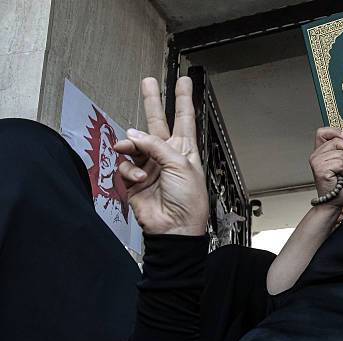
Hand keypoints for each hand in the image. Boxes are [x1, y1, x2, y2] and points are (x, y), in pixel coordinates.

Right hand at [114, 77, 207, 235]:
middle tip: (148, 82)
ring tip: (131, 148)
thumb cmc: (188, 201)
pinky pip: (125, 164)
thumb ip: (156, 146)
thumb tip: (132, 135)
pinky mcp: (134, 179)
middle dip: (152, 101)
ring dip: (131, 145)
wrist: (174, 227)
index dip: (183, 99)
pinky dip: (129, 169)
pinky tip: (137, 176)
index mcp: (185, 150)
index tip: (183, 81)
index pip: (184, 118)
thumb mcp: (180, 165)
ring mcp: (149, 166)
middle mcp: (166, 155)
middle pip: (157, 122)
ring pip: (134, 143)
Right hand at [309, 127, 342, 207]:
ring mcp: (316, 162)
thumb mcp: (342, 163)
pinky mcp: (321, 169)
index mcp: (319, 152)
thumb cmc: (339, 184)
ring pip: (341, 154)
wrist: (334, 202)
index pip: (322, 132)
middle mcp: (315, 156)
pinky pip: (341, 163)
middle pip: (337, 141)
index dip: (335, 131)